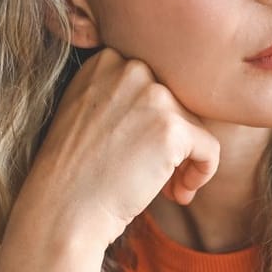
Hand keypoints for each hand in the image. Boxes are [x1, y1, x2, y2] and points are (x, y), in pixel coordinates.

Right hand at [13, 47, 222, 250]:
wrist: (61, 210)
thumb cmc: (73, 173)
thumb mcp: (86, 113)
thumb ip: (123, 95)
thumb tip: (173, 103)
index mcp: (107, 60)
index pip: (156, 84)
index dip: (155, 122)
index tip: (140, 153)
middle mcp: (130, 68)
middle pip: (179, 102)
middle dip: (174, 141)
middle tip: (158, 177)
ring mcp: (152, 95)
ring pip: (196, 125)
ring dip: (186, 160)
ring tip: (167, 190)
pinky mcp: (172, 127)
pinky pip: (210, 148)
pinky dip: (202, 173)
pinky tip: (180, 194)